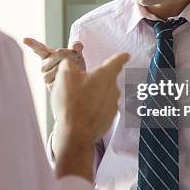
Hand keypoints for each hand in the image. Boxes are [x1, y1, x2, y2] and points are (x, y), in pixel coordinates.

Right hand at [23, 37, 85, 92]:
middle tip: (75, 58)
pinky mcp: (50, 86)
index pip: (39, 48)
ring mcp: (46, 76)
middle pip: (58, 53)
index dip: (32, 43)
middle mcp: (44, 66)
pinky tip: (68, 78)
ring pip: (62, 66)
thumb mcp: (76, 53)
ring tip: (72, 70)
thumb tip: (76, 46)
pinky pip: (63, 77)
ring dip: (72, 66)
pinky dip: (70, 76)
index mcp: (47, 55)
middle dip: (70, 54)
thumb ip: (76, 46)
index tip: (25, 39)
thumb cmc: (74, 66)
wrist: (78, 84)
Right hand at [51, 52, 129, 173]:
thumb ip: (69, 64)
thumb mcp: (64, 75)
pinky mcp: (108, 120)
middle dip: (96, 80)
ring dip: (94, 95)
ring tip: (77, 101)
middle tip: (80, 84)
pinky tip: (81, 113)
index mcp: (105, 75)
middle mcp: (113, 89)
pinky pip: (101, 109)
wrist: (75, 133)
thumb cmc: (72, 102)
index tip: (125, 55)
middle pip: (107, 79)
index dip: (120, 56)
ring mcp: (112, 106)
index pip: (117, 61)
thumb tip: (69, 64)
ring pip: (104, 95)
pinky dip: (93, 109)